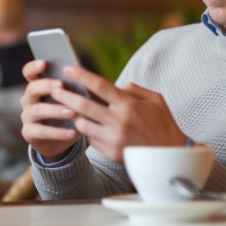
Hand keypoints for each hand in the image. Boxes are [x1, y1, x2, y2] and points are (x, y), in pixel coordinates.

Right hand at [19, 60, 80, 160]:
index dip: (34, 67)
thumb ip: (74, 87)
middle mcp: (28, 99)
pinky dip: (59, 132)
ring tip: (73, 112)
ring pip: (38, 110)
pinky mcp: (29, 133)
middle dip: (46, 85)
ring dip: (56, 110)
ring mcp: (27, 116)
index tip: (45, 62)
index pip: (28, 72)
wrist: (62, 140)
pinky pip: (42, 131)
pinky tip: (74, 133)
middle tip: (62, 85)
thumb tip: (88, 77)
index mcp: (38, 86)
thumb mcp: (72, 98)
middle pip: (32, 89)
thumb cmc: (69, 111)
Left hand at [51, 65, 186, 162]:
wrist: (170, 156)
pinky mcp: (111, 153)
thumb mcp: (156, 100)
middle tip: (54, 89)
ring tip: (64, 107)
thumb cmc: (164, 125)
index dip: (81, 76)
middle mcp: (119, 122)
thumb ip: (135, 89)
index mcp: (129, 105)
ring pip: (82, 124)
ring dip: (72, 115)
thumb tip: (117, 85)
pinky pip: (90, 140)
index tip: (68, 69)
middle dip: (65, 95)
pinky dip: (85, 131)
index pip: (99, 86)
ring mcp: (114, 139)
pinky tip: (80, 125)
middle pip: (83, 105)